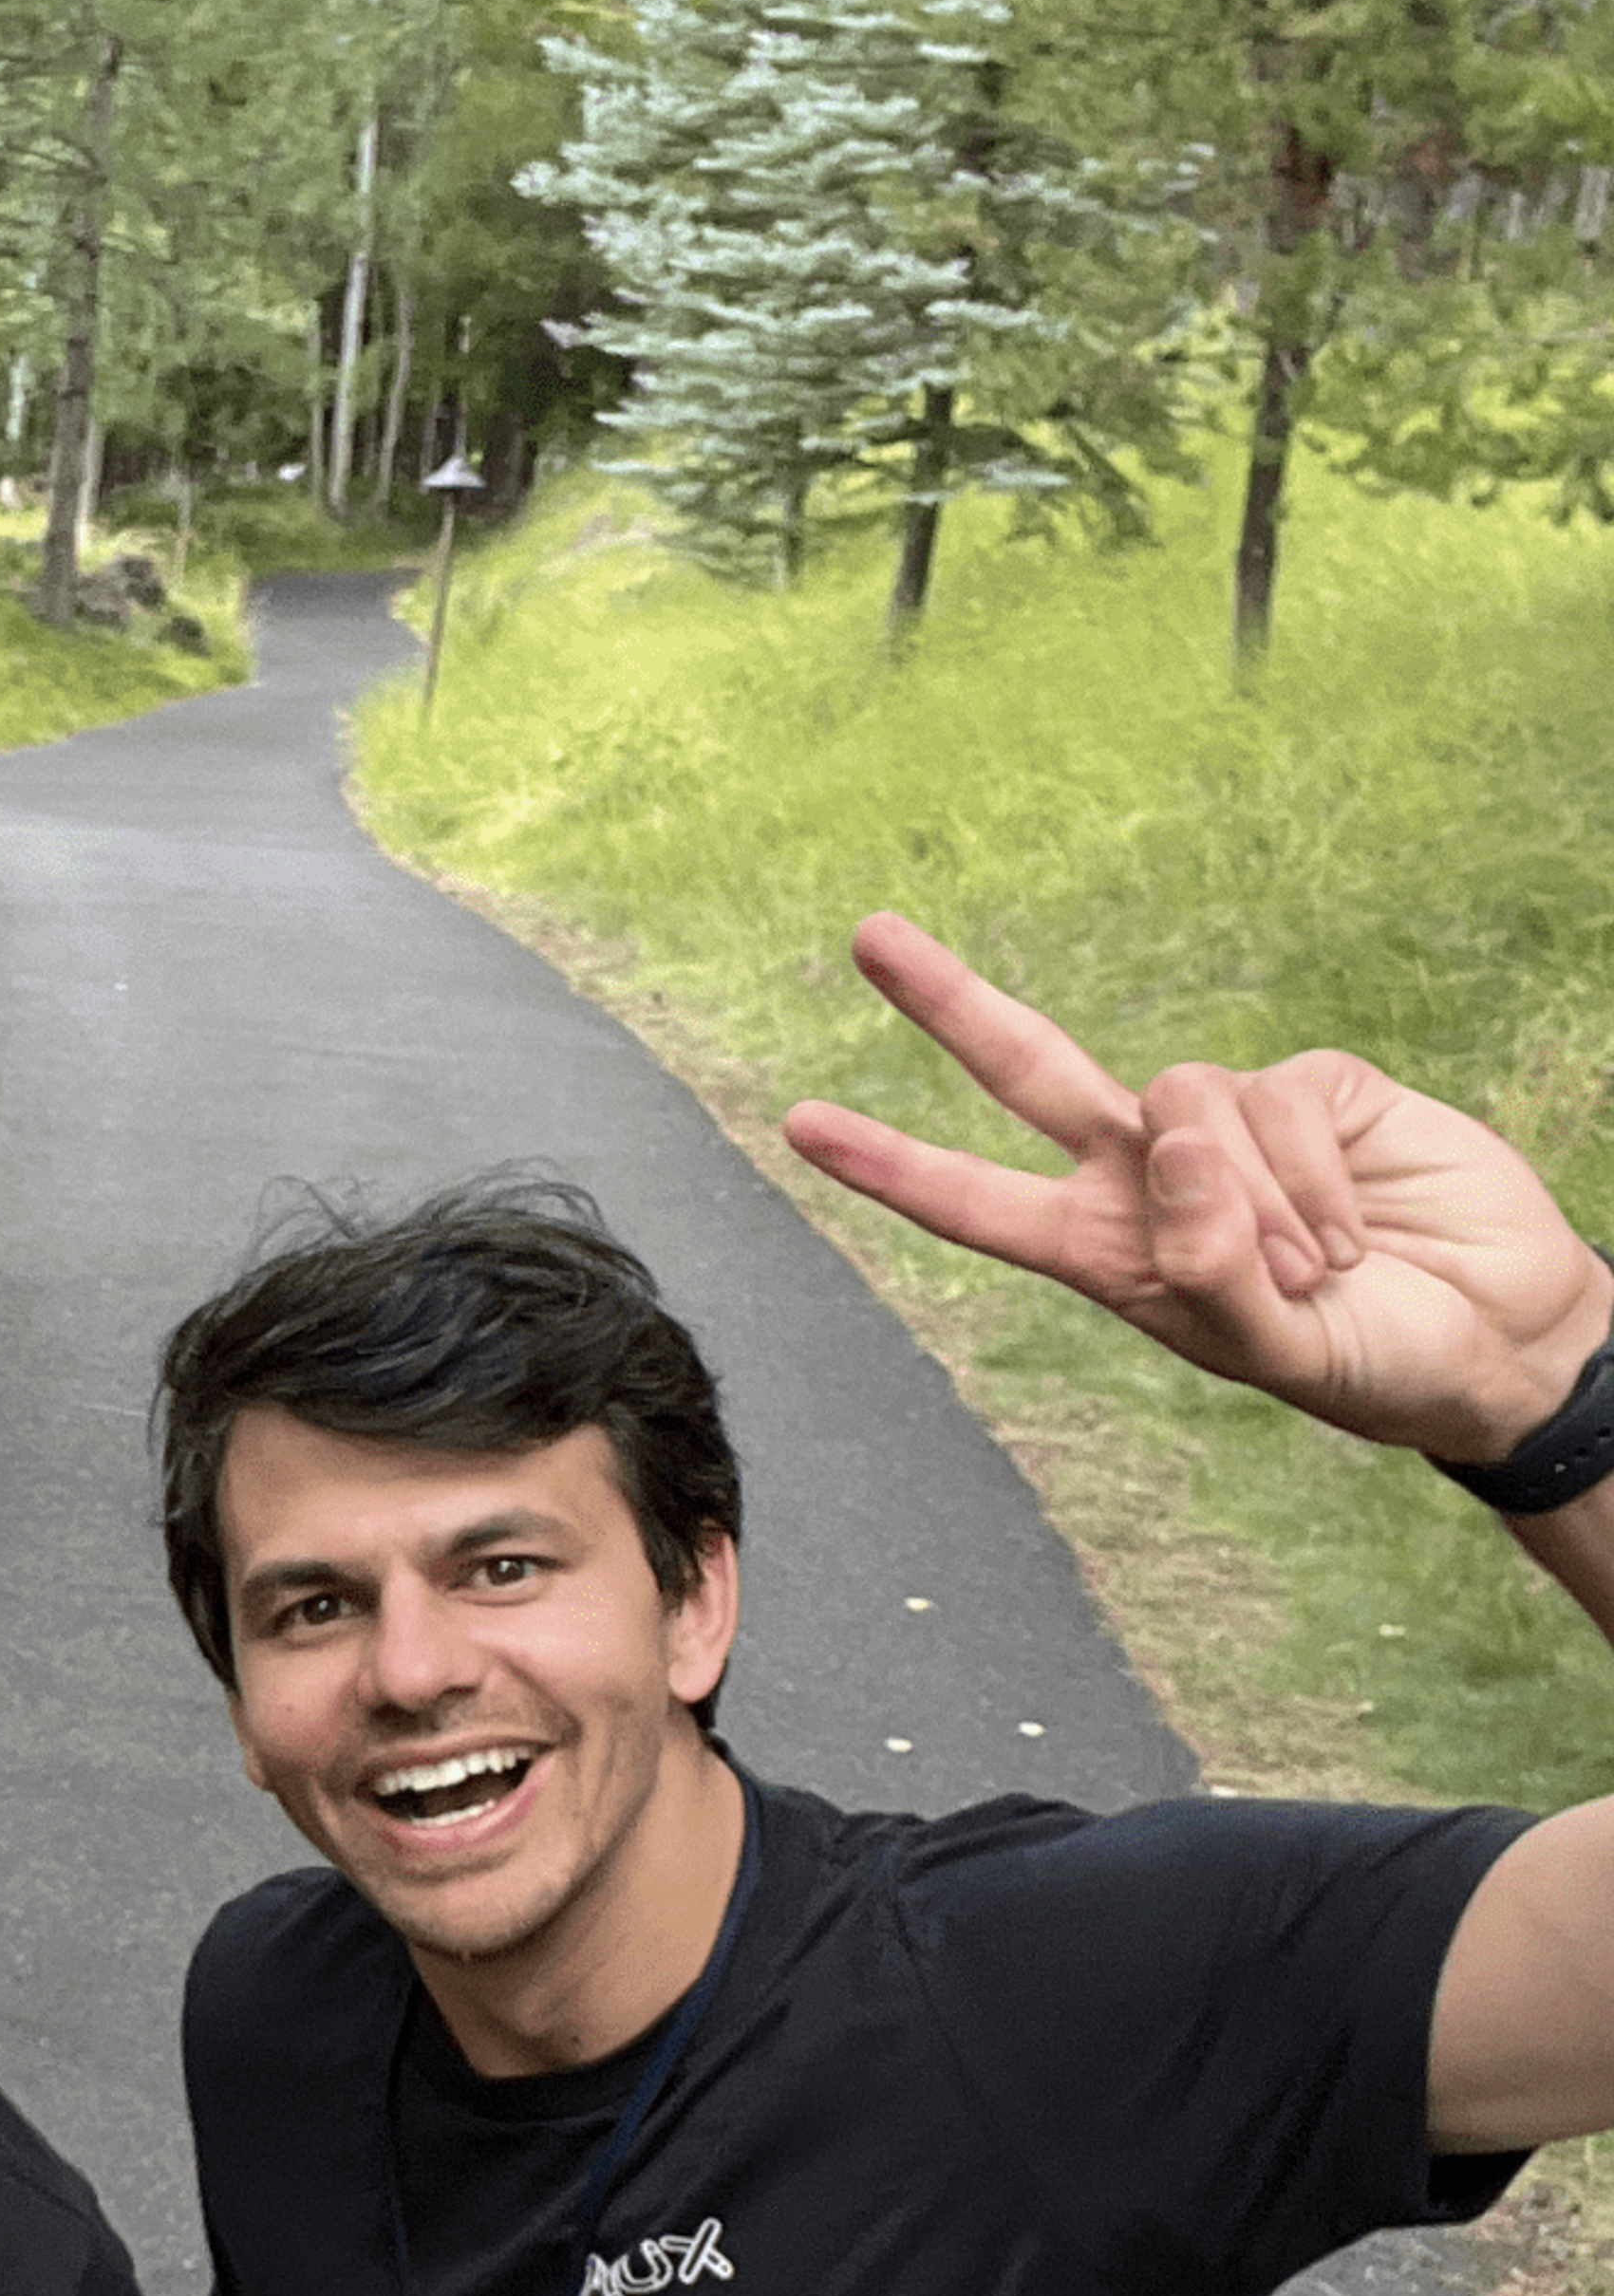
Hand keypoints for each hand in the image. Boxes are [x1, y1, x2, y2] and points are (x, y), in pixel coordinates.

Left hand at [787, 916, 1613, 1465]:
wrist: (1492, 1334)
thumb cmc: (1371, 1359)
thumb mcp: (1274, 1350)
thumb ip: (1212, 1264)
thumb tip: (1173, 1139)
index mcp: (1107, 1250)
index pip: (979, 1202)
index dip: (895, 1166)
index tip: (803, 1127)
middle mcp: (1150, 1175)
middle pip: (1031, 1069)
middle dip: (950, 1003)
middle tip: (870, 936)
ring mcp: (1227, 1124)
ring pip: (1185, 1102)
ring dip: (1257, 1205)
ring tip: (1315, 1269)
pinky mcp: (1311, 1085)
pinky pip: (1278, 1101)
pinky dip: (1313, 1177)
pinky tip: (1351, 1227)